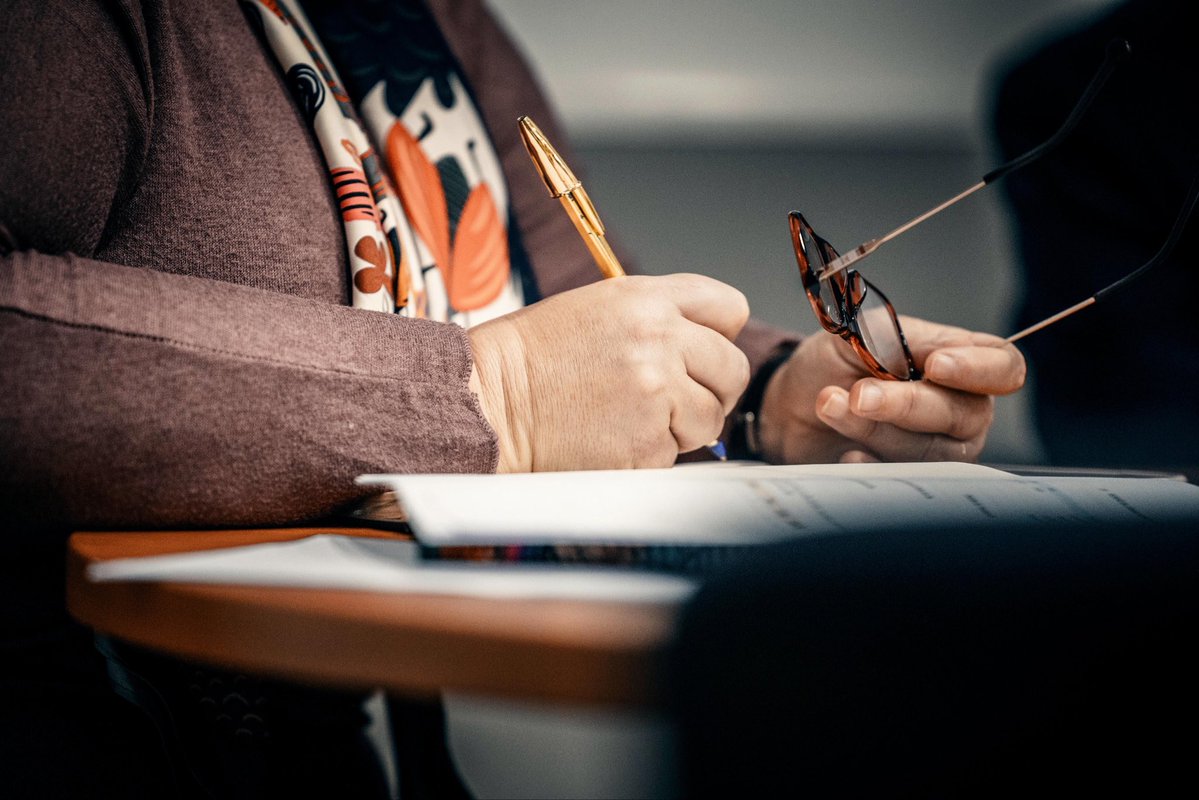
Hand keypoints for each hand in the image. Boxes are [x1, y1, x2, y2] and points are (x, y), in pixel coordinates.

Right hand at [468, 274, 749, 471]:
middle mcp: (659, 341)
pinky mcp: (647, 443)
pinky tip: (612, 438)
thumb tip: (708, 353)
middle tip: (679, 399)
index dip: (719, 334)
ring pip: (711, 419)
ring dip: (683, 427)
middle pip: (732, 369)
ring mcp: (656, 394)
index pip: (728, 308)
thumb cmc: (534, 358)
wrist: (491, 403)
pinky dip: (650, 454)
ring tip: (634, 419)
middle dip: (712, 389)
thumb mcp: (598, 308)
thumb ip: (658, 318)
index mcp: (647, 299)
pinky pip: (675, 455)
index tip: (703, 353)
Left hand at [756, 316, 1025, 463]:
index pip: (1003, 367)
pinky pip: (904, 479)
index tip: (936, 365)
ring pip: (930, 450)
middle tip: (859, 394)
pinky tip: (846, 452)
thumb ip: (898, 338)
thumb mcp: (861, 334)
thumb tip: (930, 352)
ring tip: (830, 404)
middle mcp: (961, 410)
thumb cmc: (834, 365)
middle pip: (965, 415)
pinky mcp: (907, 478)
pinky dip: (870, 463)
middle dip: (907, 404)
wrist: (791, 404)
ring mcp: (937, 450)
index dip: (978, 370)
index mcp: (962, 362)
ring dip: (875, 428)